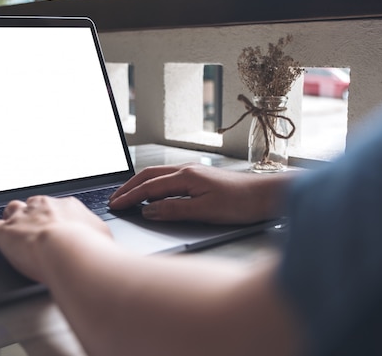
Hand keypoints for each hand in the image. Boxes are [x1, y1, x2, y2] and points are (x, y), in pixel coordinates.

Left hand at [0, 195, 112, 282]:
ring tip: (10, 226)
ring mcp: (22, 217)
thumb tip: (101, 239)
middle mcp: (43, 207)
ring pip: (11, 210)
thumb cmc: (90, 247)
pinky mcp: (5, 232)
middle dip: (31, 214)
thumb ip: (97, 234)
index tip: (55, 225)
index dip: (54, 217)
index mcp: (67, 206)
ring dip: (10, 219)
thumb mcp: (103, 236)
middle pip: (32, 205)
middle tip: (33, 225)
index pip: (57, 207)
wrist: (69, 251)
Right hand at [109, 163, 292, 223]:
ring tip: (127, 196)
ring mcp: (193, 172)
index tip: (115, 205)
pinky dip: (153, 186)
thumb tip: (148, 210)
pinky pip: (168, 179)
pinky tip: (153, 195)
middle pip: (148, 176)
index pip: (148, 187)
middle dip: (128, 187)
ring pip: (158, 175)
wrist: (267, 195)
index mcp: (186, 176)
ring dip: (140, 185)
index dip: (129, 197)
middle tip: (114, 200)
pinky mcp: (200, 178)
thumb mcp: (204, 211)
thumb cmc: (241, 203)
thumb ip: (173, 210)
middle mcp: (187, 170)